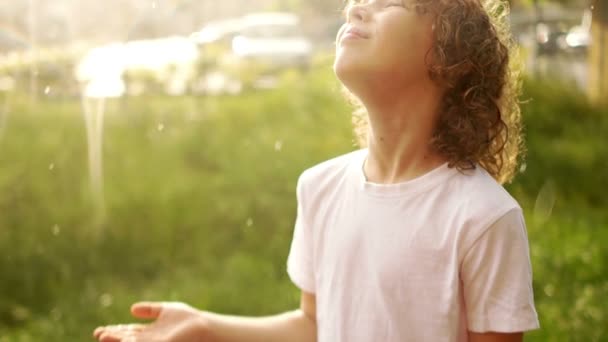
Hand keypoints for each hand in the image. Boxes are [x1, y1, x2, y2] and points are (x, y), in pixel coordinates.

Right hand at [93, 302, 210, 341]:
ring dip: (117, 340)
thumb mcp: (166, 310)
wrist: (203, 326)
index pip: (129, 332)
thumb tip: (131, 309)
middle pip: (126, 339)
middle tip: (98, 334)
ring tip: (103, 336)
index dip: (116, 330)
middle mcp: (150, 340)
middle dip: (112, 337)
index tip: (101, 330)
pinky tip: (123, 339)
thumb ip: (150, 309)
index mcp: (150, 332)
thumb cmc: (188, 319)